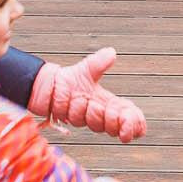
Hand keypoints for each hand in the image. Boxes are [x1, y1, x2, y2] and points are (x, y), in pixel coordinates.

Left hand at [30, 47, 146, 142]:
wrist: (48, 85)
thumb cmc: (70, 80)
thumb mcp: (86, 69)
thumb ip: (99, 63)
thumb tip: (111, 52)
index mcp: (110, 102)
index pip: (129, 117)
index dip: (134, 125)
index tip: (134, 129)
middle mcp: (101, 113)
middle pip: (114, 125)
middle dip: (111, 118)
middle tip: (102, 106)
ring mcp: (87, 118)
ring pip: (95, 123)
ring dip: (88, 110)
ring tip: (83, 98)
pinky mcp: (73, 121)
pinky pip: (77, 119)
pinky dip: (73, 108)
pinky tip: (69, 102)